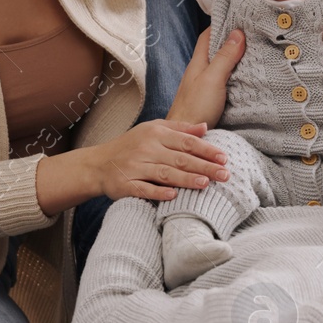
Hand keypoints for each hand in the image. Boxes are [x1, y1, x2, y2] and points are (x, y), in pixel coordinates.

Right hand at [86, 119, 229, 201]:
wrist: (97, 164)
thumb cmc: (131, 145)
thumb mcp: (152, 130)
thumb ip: (179, 128)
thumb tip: (205, 127)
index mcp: (155, 134)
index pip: (186, 141)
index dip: (206, 150)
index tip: (224, 158)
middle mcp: (145, 148)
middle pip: (179, 159)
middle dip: (204, 167)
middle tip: (224, 175)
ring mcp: (134, 167)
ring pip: (164, 173)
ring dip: (185, 179)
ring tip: (205, 184)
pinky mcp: (124, 184)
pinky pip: (143, 189)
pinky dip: (158, 192)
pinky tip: (174, 195)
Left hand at [166, 26, 244, 129]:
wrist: (189, 138)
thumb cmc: (195, 108)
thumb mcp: (212, 79)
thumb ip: (224, 57)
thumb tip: (237, 33)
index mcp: (198, 62)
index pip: (207, 36)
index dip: (220, 24)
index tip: (238, 17)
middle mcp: (201, 72)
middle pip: (217, 50)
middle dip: (233, 41)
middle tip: (254, 35)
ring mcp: (206, 86)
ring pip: (223, 66)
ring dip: (237, 60)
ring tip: (257, 53)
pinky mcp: (213, 100)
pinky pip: (227, 82)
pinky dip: (238, 77)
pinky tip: (250, 79)